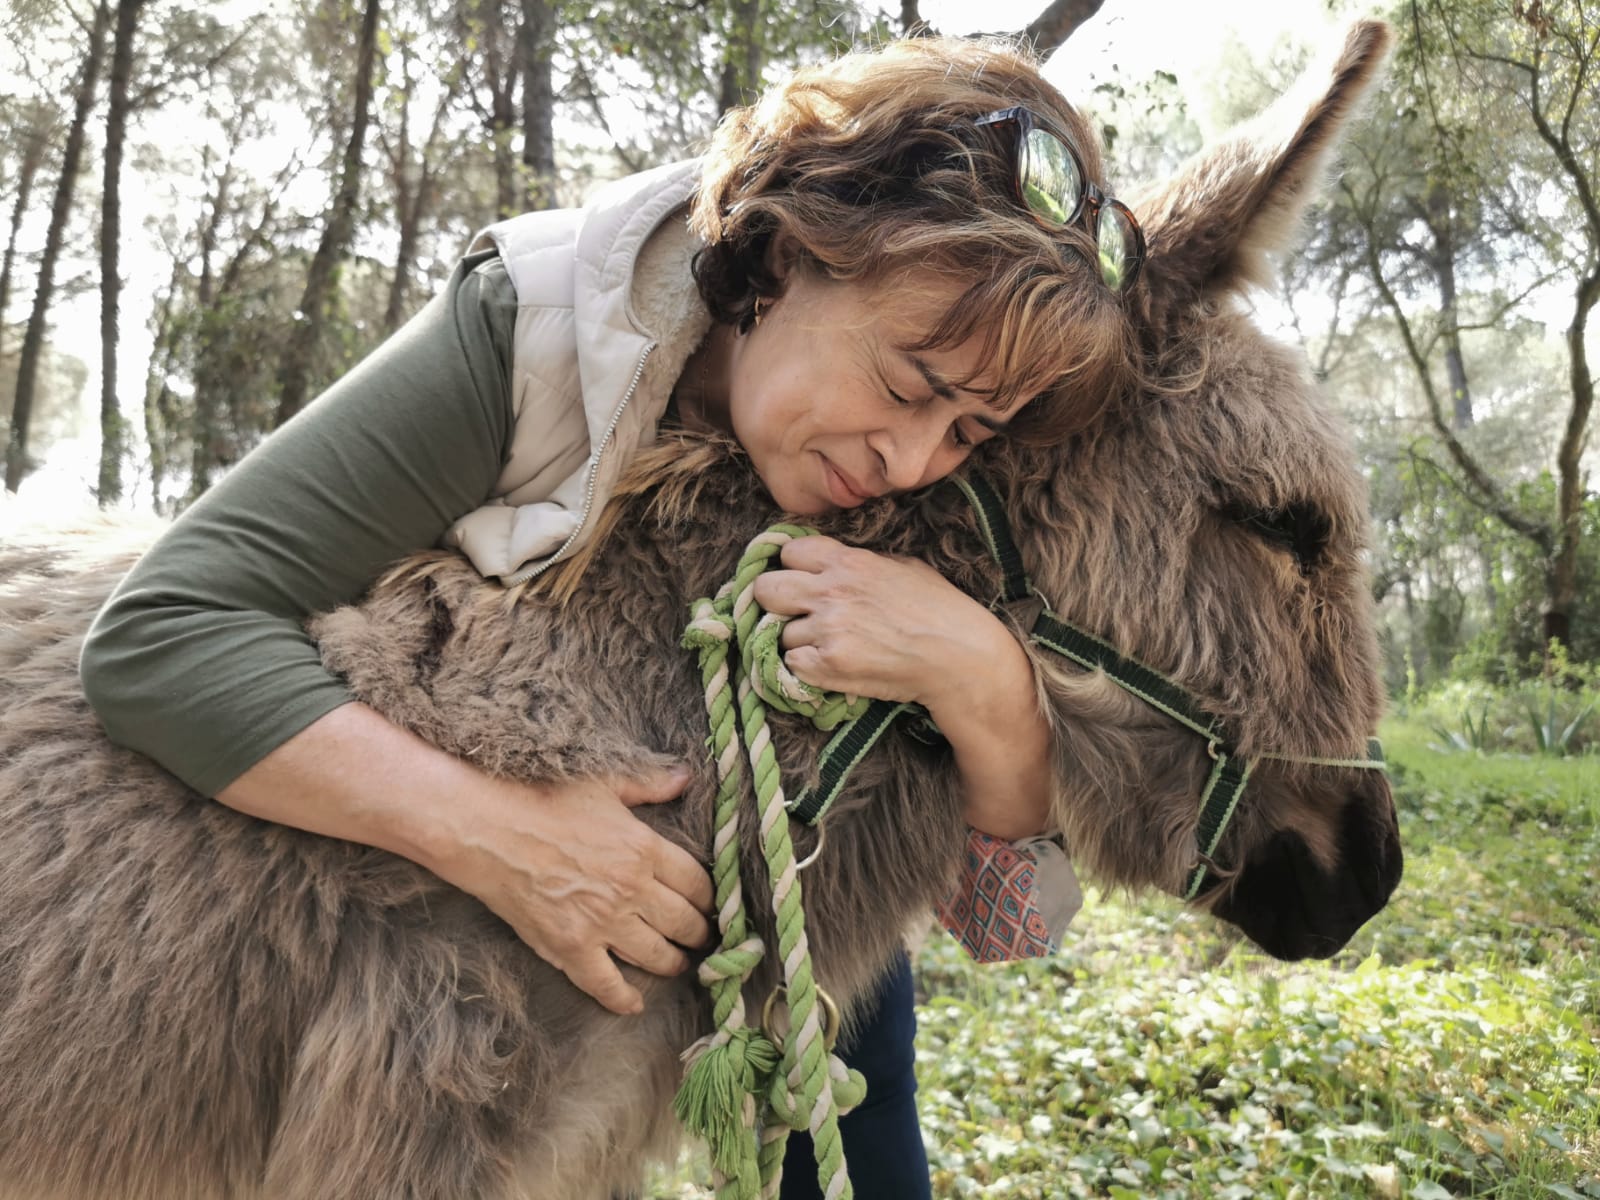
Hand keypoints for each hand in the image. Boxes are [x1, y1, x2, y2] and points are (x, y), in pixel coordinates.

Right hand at [429, 764, 713, 1015]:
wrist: (487, 827)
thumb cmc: (543, 797)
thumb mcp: (604, 783)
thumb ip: (649, 784)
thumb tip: (684, 777)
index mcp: (644, 848)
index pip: (697, 884)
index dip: (710, 899)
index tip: (712, 907)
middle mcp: (631, 889)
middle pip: (684, 923)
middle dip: (698, 935)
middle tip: (702, 940)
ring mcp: (601, 922)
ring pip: (655, 956)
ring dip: (672, 964)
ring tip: (678, 965)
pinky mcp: (569, 947)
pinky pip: (606, 984)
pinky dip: (623, 999)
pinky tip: (635, 1004)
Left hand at [749, 534, 1005, 711]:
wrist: (960, 657)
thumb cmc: (940, 609)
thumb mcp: (903, 566)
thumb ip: (861, 562)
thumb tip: (833, 563)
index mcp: (848, 562)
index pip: (788, 553)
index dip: (794, 568)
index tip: (804, 580)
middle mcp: (831, 592)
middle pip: (766, 589)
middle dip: (776, 601)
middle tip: (795, 613)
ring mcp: (828, 630)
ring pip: (779, 633)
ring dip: (798, 641)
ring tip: (828, 646)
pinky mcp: (828, 666)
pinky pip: (791, 664)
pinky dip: (804, 668)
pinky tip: (829, 666)